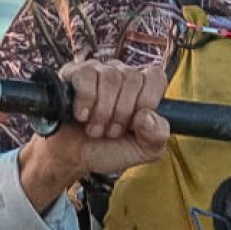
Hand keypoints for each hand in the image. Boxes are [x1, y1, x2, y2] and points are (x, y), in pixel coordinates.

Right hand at [17, 60, 169, 209]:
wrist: (73, 158)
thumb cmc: (108, 149)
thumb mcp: (142, 151)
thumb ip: (158, 136)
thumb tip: (147, 116)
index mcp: (142, 89)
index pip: (155, 76)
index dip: (147, 100)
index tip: (135, 122)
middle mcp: (122, 75)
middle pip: (132, 78)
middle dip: (122, 114)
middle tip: (112, 131)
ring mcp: (98, 71)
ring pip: (111, 77)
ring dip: (102, 112)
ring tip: (96, 128)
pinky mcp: (73, 73)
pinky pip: (86, 76)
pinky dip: (85, 101)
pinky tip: (82, 115)